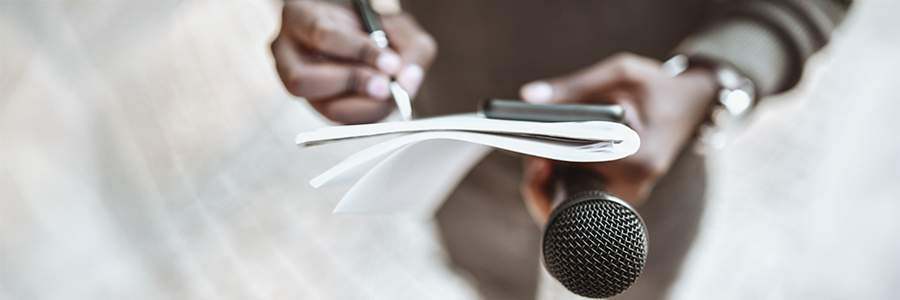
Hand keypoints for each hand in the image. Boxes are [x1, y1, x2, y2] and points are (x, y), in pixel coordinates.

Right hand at [271, 0, 436, 123]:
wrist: (359, 37)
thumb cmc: (370, 26)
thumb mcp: (394, 25)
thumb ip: (410, 46)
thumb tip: (408, 82)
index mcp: (299, 17)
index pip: (323, 35)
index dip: (359, 52)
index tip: (391, 62)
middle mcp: (287, 54)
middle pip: (305, 80)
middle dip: (353, 83)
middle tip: (387, 85)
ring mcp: (297, 85)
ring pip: (322, 107)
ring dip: (363, 105)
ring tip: (388, 92)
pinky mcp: (316, 108)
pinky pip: (340, 123)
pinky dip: (367, 116)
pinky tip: (382, 102)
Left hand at [519, 53, 716, 224]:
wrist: (689, 106)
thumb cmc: (655, 87)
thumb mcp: (621, 73)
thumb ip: (574, 86)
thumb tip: (527, 97)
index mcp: (639, 156)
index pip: (580, 165)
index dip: (548, 158)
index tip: (528, 150)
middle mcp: (635, 184)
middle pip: (573, 192)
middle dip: (544, 176)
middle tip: (528, 155)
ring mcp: (628, 194)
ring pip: (573, 201)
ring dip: (550, 182)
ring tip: (538, 157)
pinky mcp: (620, 195)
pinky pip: (582, 197)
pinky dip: (562, 182)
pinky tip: (552, 163)